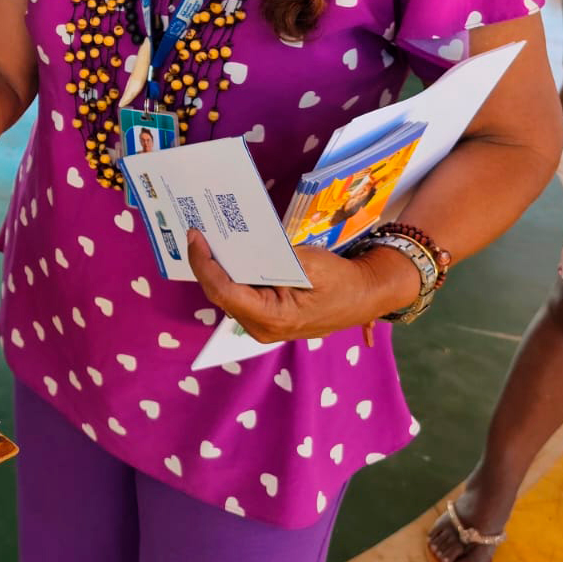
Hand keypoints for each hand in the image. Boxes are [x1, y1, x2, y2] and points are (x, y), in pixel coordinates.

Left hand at [186, 230, 421, 343]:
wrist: (366, 295)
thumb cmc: (342, 280)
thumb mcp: (307, 261)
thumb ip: (271, 257)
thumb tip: (237, 245)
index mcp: (272, 318)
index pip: (223, 291)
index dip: (204, 263)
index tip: (195, 236)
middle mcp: (262, 328)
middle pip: (220, 293)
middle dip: (206, 264)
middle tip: (197, 233)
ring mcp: (263, 327)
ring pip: (227, 295)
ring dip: (217, 269)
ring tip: (206, 241)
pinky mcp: (267, 319)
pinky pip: (240, 296)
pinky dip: (231, 275)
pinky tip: (227, 255)